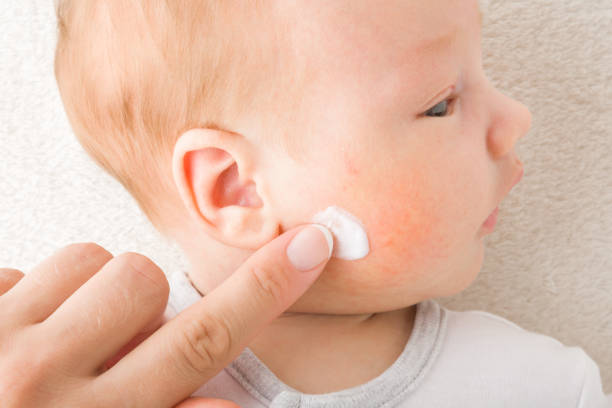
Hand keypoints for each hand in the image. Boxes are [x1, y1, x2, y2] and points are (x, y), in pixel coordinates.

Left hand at [0, 224, 332, 406]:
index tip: (309, 245)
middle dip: (146, 301)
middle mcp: (41, 378)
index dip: (267, 289)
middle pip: (142, 282)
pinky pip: (24, 266)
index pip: (205, 343)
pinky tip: (23, 335)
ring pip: (87, 259)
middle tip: (122, 342)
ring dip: (94, 291)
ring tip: (73, 337)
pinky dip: (37, 292)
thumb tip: (230, 405)